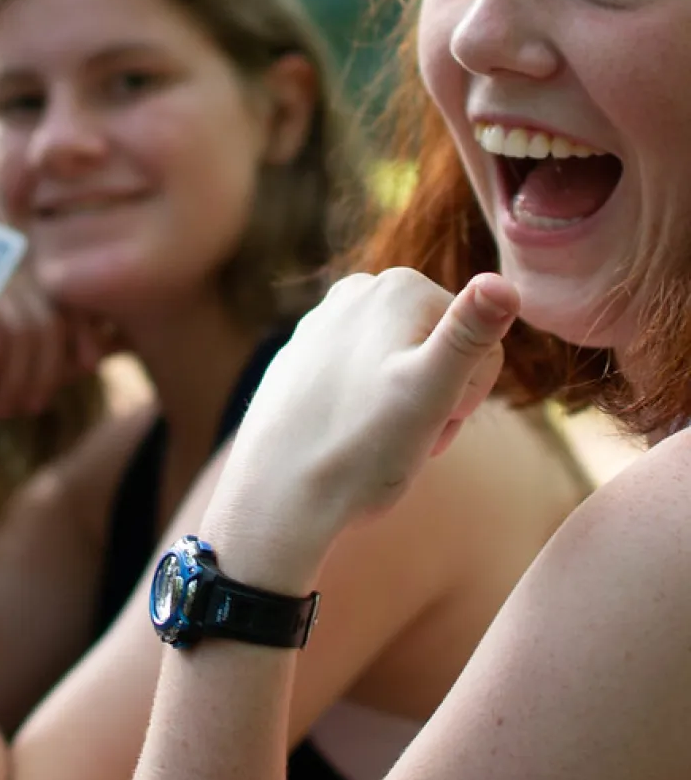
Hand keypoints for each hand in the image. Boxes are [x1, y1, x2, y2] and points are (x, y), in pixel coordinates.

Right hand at [0, 270, 116, 464]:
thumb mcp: (40, 368)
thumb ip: (76, 350)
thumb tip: (127, 339)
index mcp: (18, 276)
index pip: (64, 295)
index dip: (82, 328)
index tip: (90, 364)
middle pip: (47, 315)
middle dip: (48, 368)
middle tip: (36, 405)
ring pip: (27, 327)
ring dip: (22, 376)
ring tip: (10, 406)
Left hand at [207, 269, 518, 582]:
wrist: (276, 497)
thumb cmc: (360, 450)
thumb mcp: (431, 394)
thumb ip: (470, 335)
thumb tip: (503, 282)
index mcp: (401, 286)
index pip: (483, 348)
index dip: (466, 398)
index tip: (431, 421)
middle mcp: (360, 288)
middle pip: (441, 352)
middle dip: (435, 400)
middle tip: (403, 436)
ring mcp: (325, 319)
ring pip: (404, 367)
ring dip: (405, 408)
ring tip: (374, 439)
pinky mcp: (302, 353)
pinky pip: (363, 378)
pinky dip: (365, 406)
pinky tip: (344, 433)